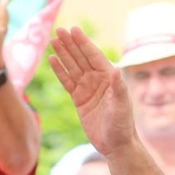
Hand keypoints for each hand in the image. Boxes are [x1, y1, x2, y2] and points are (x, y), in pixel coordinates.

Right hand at [49, 27, 136, 156]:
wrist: (115, 145)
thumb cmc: (122, 126)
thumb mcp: (122, 107)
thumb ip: (119, 88)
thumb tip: (116, 70)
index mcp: (109, 78)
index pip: (94, 56)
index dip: (83, 43)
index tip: (73, 30)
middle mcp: (98, 80)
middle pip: (81, 58)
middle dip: (70, 44)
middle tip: (58, 30)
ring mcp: (88, 89)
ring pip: (73, 67)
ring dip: (63, 54)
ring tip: (53, 40)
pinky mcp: (79, 99)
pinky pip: (67, 81)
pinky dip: (60, 71)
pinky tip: (52, 59)